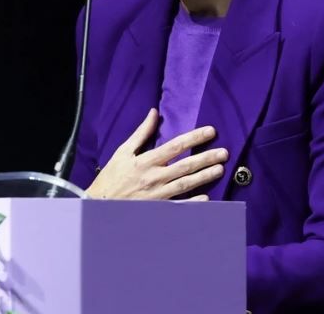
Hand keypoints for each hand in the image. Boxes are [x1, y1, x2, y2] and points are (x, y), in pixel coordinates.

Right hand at [85, 108, 228, 200]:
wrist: (99, 205)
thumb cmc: (111, 177)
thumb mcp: (123, 152)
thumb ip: (141, 133)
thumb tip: (154, 113)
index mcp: (146, 161)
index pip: (175, 146)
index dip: (194, 138)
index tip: (211, 131)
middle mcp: (154, 177)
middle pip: (185, 166)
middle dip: (206, 158)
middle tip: (224, 153)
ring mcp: (157, 195)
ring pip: (186, 184)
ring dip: (204, 177)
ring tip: (220, 170)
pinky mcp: (157, 209)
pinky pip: (179, 206)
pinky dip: (193, 203)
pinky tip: (207, 198)